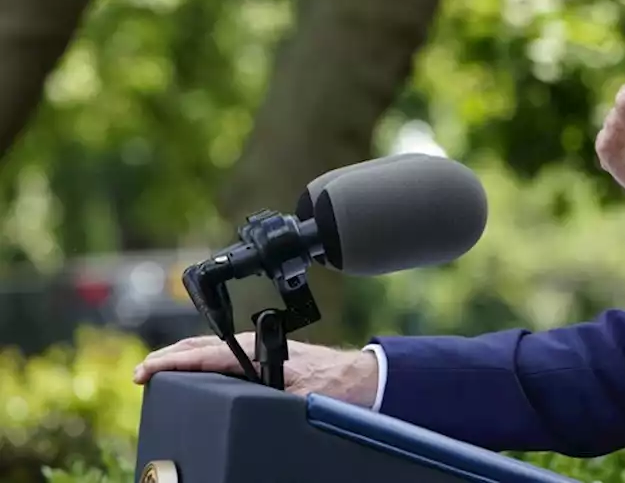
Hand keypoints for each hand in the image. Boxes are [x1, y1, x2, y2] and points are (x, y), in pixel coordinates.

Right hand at [132, 333, 379, 407]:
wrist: (360, 378)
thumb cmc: (334, 385)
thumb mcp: (299, 397)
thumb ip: (272, 399)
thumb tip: (252, 404)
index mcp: (257, 352)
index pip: (204, 355)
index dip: (170, 364)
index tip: (144, 371)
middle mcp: (254, 346)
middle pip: (200, 348)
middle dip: (166, 359)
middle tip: (139, 374)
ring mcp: (257, 350)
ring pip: (209, 350)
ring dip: (180, 359)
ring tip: (154, 372)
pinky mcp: (262, 359)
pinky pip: (221, 357)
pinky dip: (197, 361)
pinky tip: (189, 372)